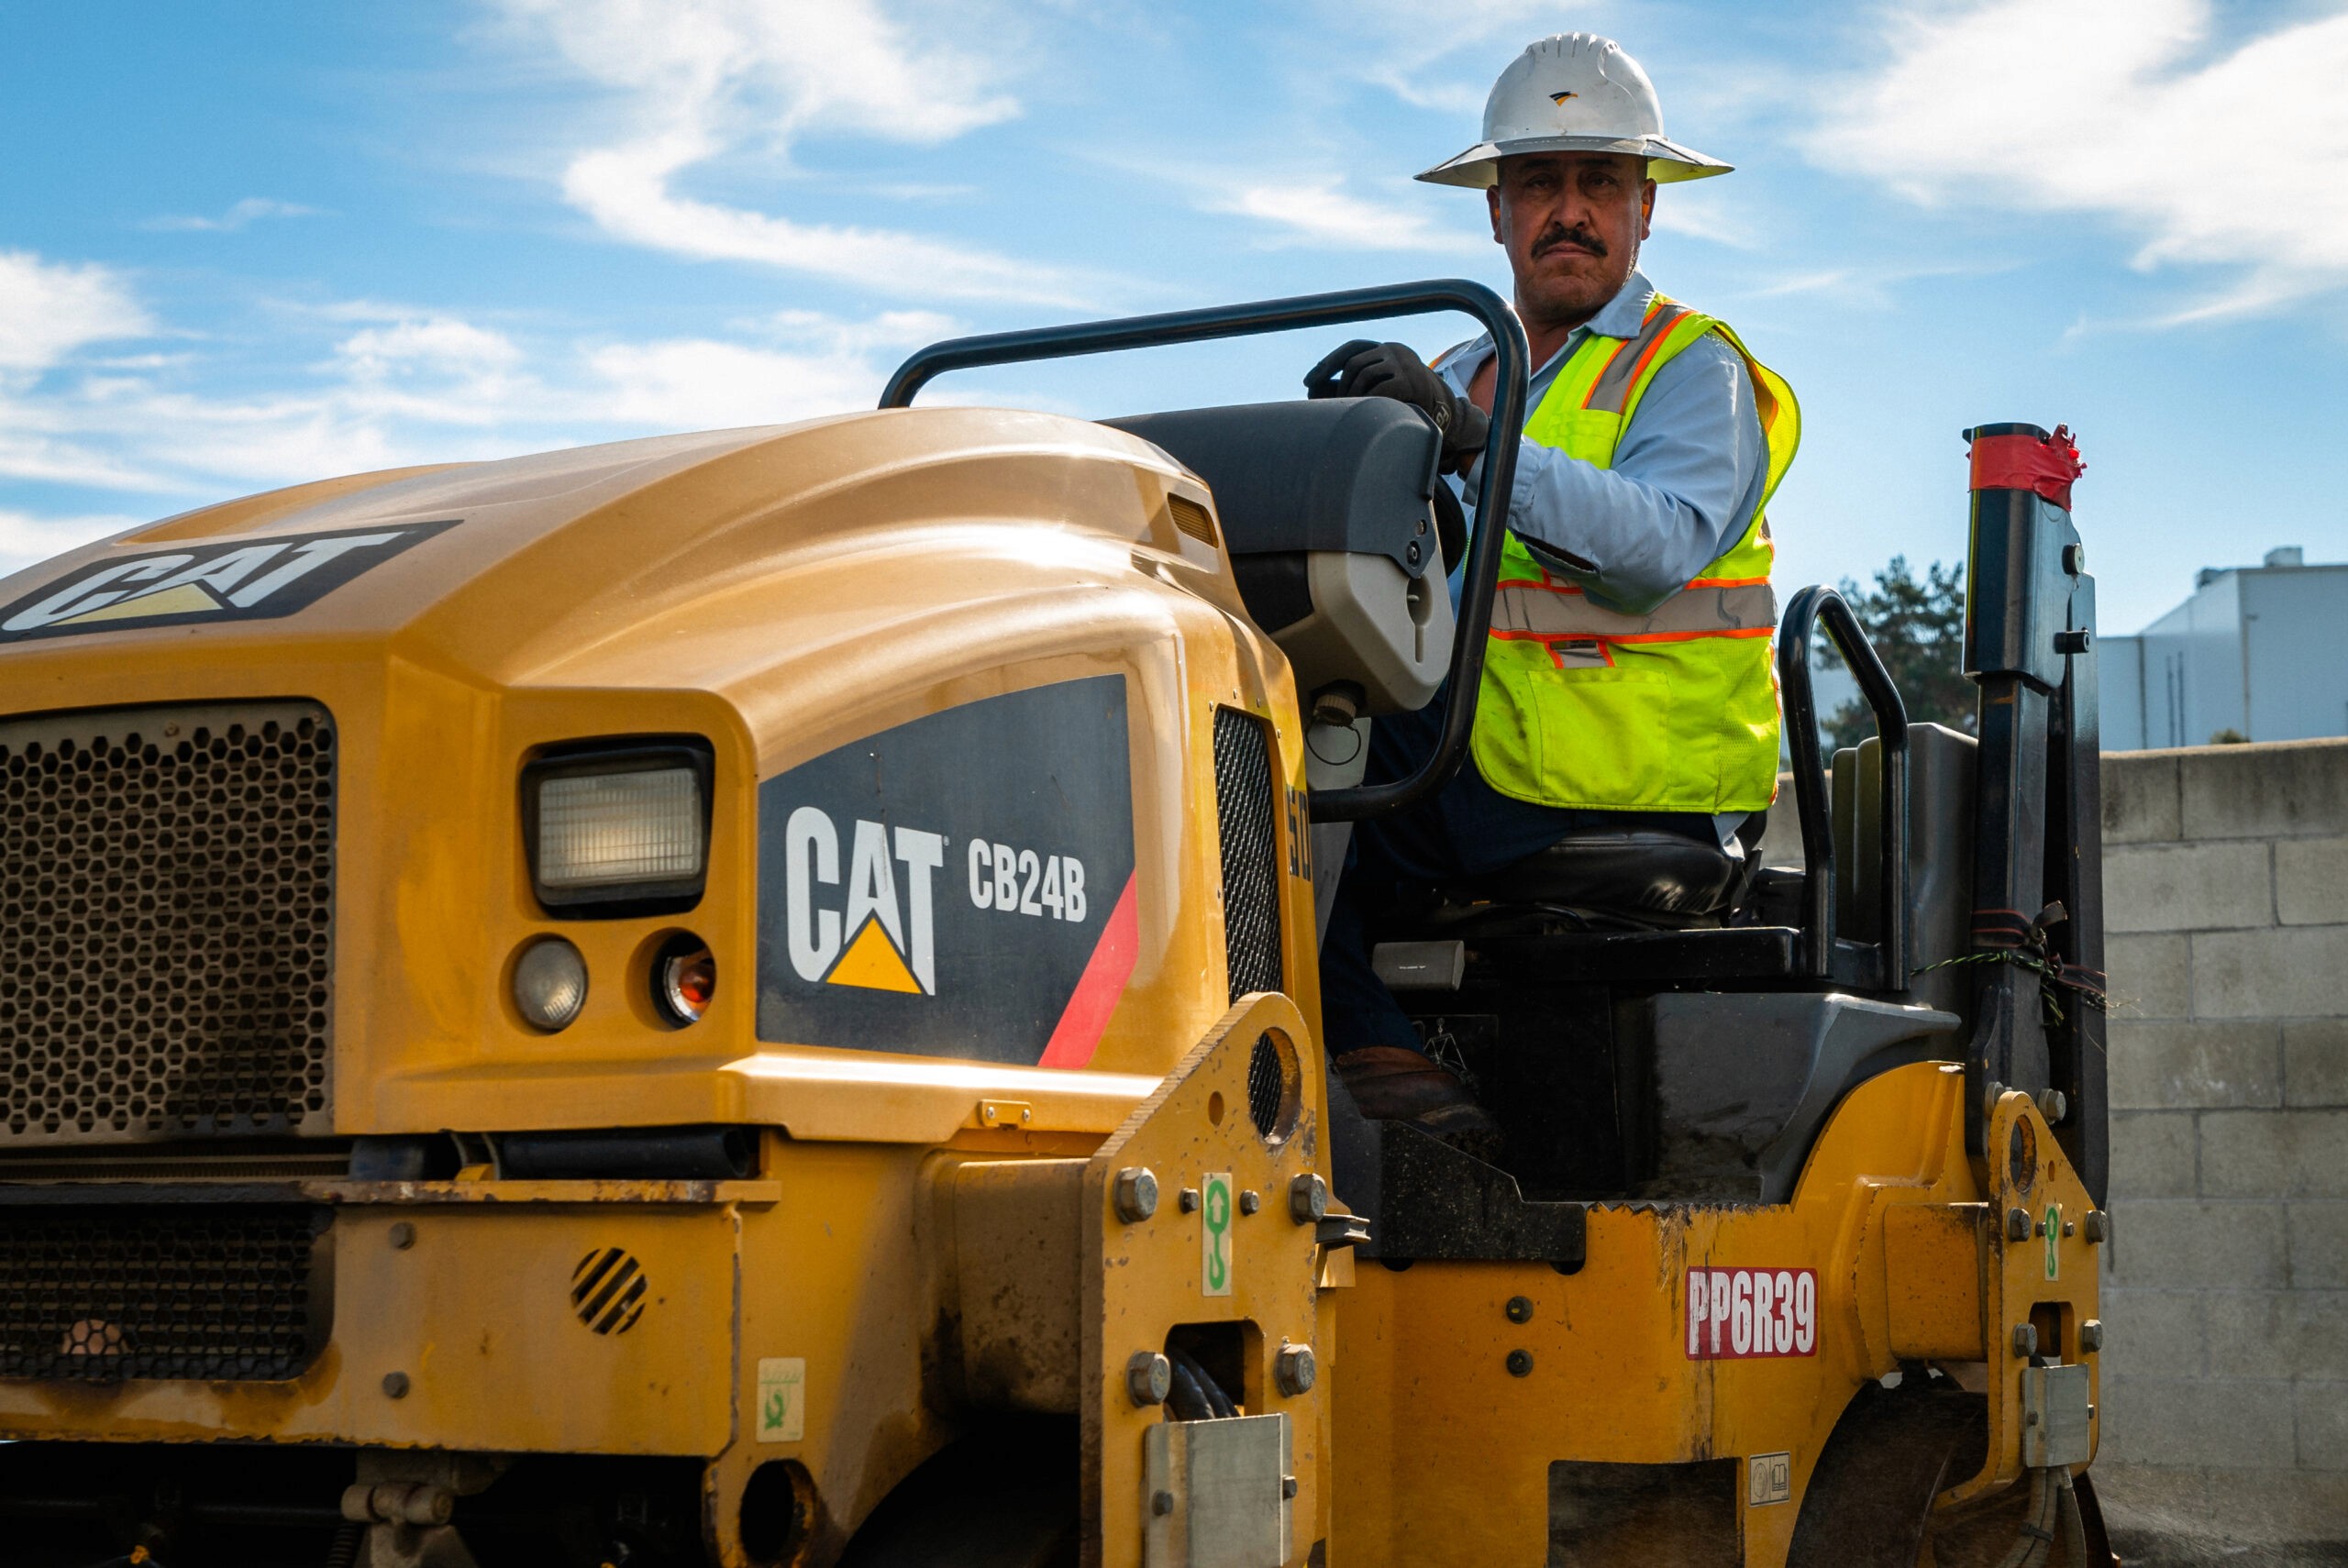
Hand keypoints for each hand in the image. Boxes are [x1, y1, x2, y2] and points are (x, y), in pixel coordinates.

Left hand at [1303, 339, 1489, 475]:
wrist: (1447, 417)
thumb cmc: (1408, 406)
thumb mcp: (1380, 391)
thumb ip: (1352, 387)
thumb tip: (1313, 391)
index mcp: (1387, 350)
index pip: (1352, 349)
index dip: (1328, 364)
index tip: (1309, 382)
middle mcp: (1396, 350)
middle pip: (1354, 362)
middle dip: (1340, 386)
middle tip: (1336, 408)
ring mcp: (1405, 363)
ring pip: (1363, 375)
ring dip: (1353, 396)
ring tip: (1356, 414)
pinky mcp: (1411, 380)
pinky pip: (1379, 389)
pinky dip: (1368, 402)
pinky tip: (1371, 414)